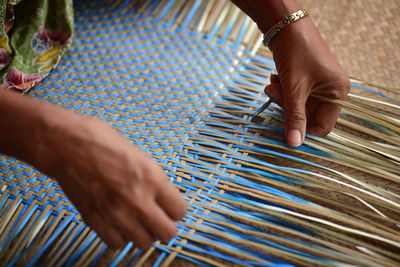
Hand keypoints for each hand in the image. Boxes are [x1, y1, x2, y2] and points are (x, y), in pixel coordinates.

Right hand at [31, 110, 186, 248]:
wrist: (65, 144)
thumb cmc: (100, 141)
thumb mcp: (139, 154)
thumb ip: (153, 179)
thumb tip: (163, 195)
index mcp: (151, 177)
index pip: (180, 211)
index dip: (177, 209)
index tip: (171, 207)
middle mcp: (137, 199)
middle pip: (167, 233)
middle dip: (166, 226)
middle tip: (159, 218)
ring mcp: (116, 213)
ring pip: (144, 243)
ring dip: (144, 233)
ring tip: (139, 221)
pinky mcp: (96, 220)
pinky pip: (117, 244)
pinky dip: (121, 237)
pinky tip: (120, 224)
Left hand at [266, 17, 349, 146]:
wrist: (286, 25)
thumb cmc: (296, 53)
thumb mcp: (294, 88)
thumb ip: (294, 117)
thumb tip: (294, 143)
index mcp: (337, 93)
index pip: (323, 126)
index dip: (303, 129)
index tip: (284, 128)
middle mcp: (331, 90)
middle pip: (307, 115)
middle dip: (287, 107)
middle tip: (273, 93)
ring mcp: (318, 84)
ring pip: (297, 104)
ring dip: (282, 97)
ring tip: (273, 83)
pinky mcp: (305, 78)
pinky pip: (293, 94)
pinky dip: (283, 89)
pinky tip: (275, 78)